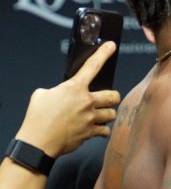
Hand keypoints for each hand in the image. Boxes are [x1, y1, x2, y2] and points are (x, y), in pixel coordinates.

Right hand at [15, 42, 120, 157]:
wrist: (38, 142)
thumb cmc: (37, 119)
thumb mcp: (41, 95)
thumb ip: (57, 91)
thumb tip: (61, 94)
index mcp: (74, 88)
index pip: (92, 66)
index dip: (103, 53)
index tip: (111, 46)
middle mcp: (86, 101)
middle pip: (113, 95)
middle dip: (112, 97)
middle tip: (107, 100)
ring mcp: (90, 117)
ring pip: (111, 114)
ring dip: (107, 114)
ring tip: (100, 115)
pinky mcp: (90, 132)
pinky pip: (104, 130)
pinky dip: (102, 130)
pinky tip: (96, 130)